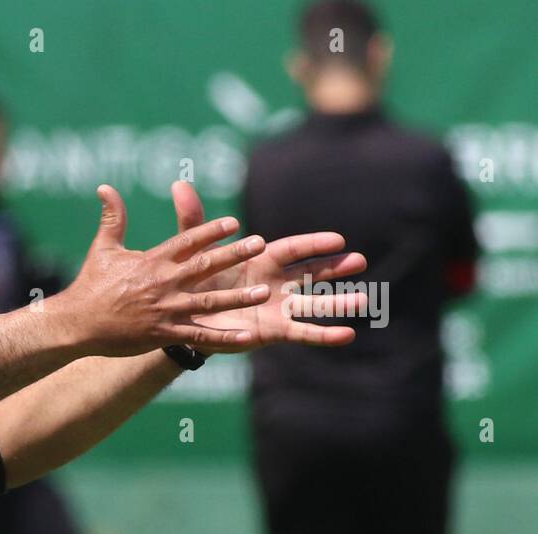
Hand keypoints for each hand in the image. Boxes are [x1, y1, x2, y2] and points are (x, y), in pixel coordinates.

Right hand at [50, 184, 272, 356]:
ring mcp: (164, 310)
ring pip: (208, 302)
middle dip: (233, 255)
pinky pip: (198, 336)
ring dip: (237, 299)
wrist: (76, 323)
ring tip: (263, 293)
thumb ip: (112, 217)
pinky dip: (222, 338)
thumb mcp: (103, 248)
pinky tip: (245, 336)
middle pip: (204, 266)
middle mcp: (162, 283)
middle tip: (260, 244)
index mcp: (152, 261)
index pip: (186, 241)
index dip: (211, 231)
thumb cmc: (90, 285)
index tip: (234, 222)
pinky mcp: (162, 333)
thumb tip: (106, 187)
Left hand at [167, 181, 363, 352]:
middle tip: (360, 261)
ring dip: (338, 303)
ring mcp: (276, 308)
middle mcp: (275, 282)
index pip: (292, 249)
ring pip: (313, 304)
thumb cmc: (195, 281)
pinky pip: (302, 333)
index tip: (338, 240)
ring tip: (365, 300)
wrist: (184, 319)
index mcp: (261, 260)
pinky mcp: (272, 332)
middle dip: (335, 268)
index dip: (313, 244)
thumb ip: (194, 222)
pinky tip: (346, 336)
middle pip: (311, 273)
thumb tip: (180, 185)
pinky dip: (323, 335)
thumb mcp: (194, 253)